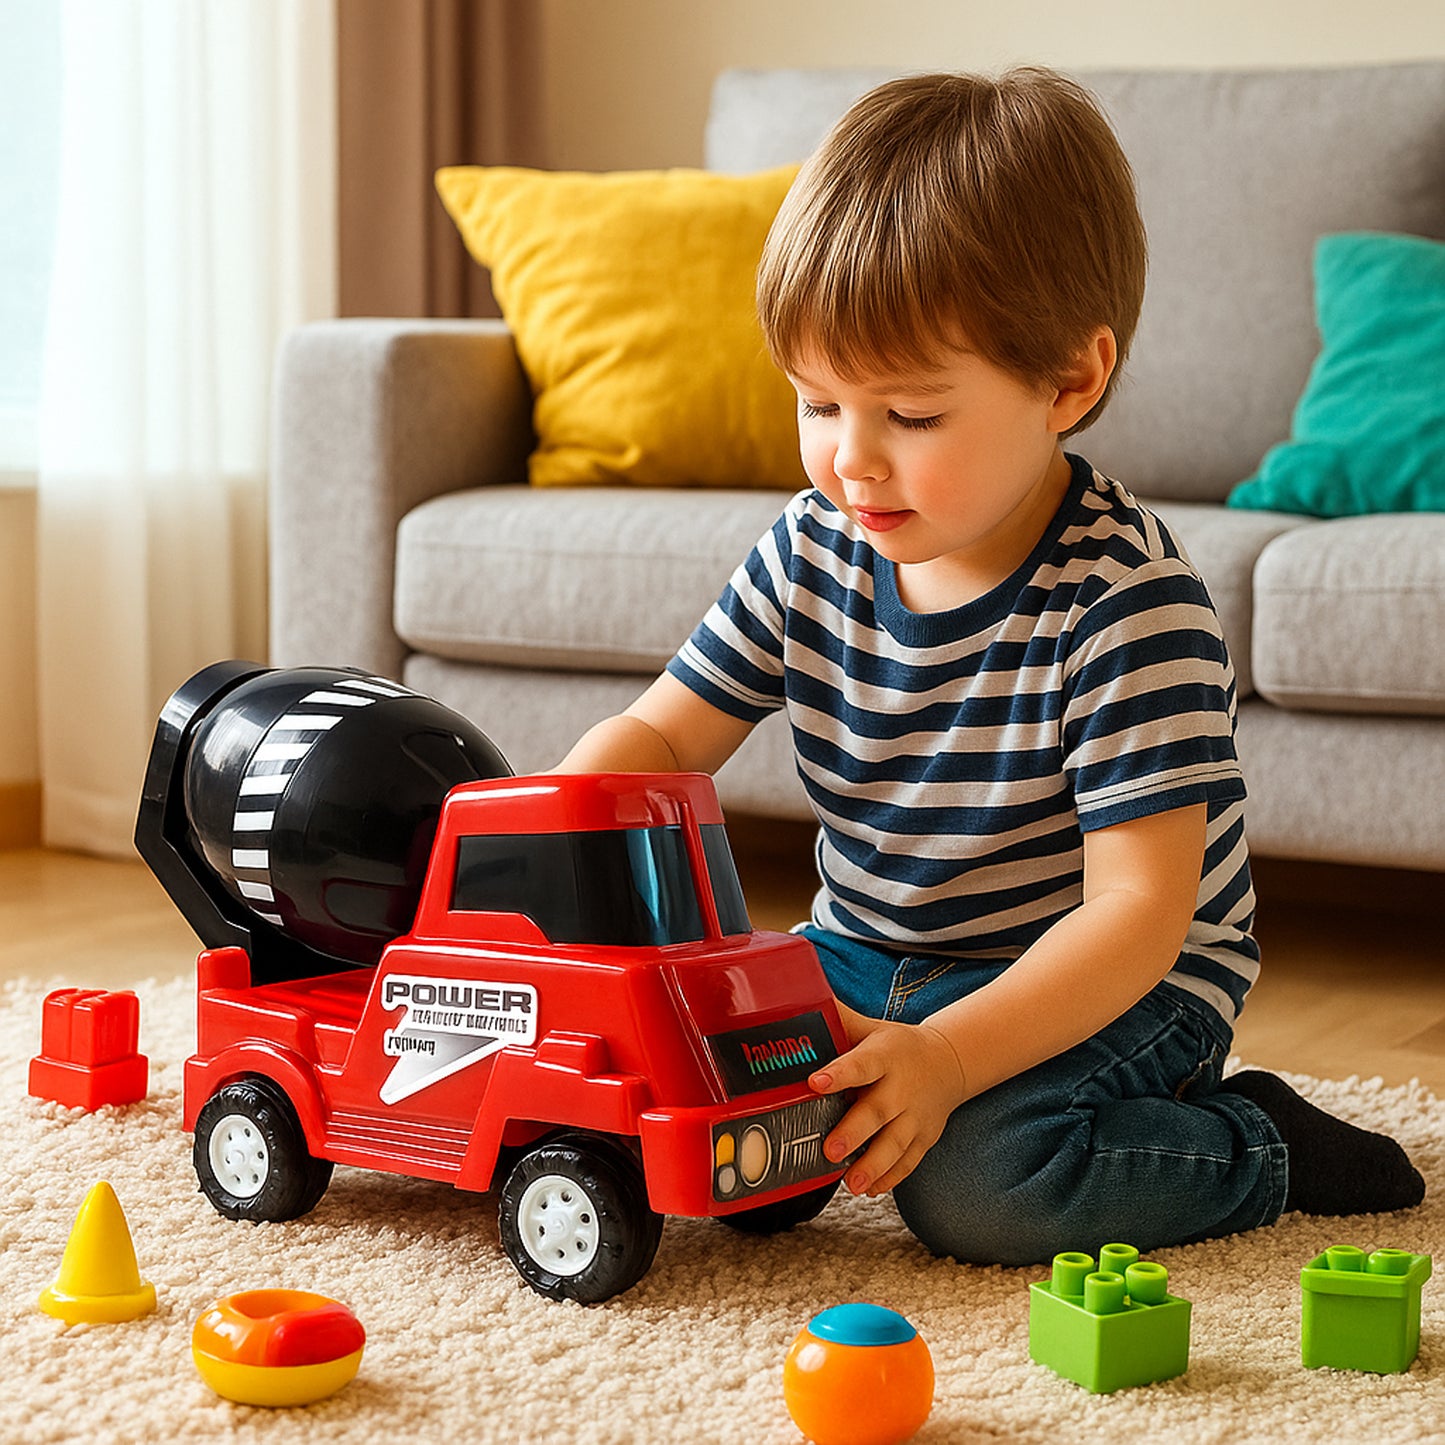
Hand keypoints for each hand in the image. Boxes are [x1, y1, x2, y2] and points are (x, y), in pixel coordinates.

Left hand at [810, 1004, 967, 1195]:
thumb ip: (838, 1020)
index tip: (815, 1083)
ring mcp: (916, 1116)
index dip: (839, 1073)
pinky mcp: (924, 1138)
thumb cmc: (896, 1046)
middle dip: (854, 1132)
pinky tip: (870, 1188)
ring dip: (874, 1165)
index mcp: (885, 1055)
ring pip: (896, 1143)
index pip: (861, 1064)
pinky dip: (891, 1177)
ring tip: (851, 1183)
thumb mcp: (871, 1028)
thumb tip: (795, 1001)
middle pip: (878, 1111)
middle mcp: (902, 1087)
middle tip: (830, 1150)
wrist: (949, 1061)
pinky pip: (909, 1162)